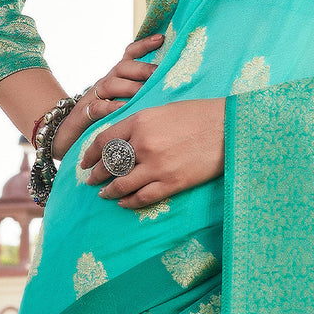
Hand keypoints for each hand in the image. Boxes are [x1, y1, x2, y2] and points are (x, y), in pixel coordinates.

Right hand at [52, 34, 162, 158]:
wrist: (68, 136)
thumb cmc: (104, 119)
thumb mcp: (124, 101)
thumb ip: (141, 91)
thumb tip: (170, 86)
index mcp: (117, 76)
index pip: (130, 54)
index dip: (144, 45)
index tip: (161, 38)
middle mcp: (106, 82)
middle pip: (124, 67)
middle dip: (143, 68)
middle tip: (159, 73)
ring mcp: (93, 96)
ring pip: (111, 84)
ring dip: (130, 86)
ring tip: (144, 91)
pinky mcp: (83, 113)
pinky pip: (98, 107)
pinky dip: (111, 106)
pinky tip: (122, 107)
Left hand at [79, 97, 224, 208]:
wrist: (228, 127)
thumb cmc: (199, 114)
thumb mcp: (163, 110)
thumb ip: (141, 124)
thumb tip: (124, 139)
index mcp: (139, 121)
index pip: (104, 140)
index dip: (91, 153)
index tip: (85, 161)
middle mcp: (143, 144)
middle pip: (109, 164)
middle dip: (96, 174)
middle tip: (91, 180)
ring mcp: (156, 165)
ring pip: (121, 184)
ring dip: (109, 191)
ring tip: (104, 194)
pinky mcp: (171, 183)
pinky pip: (142, 197)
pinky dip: (129, 202)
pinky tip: (124, 202)